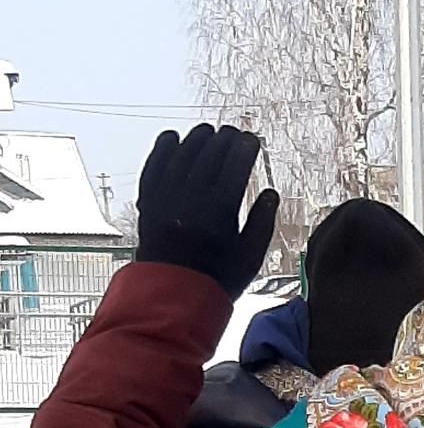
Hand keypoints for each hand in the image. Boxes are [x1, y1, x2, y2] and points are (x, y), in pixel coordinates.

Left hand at [136, 124, 279, 299]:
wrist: (172, 295)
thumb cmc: (218, 279)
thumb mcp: (250, 259)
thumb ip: (262, 224)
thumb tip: (271, 193)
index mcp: (219, 214)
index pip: (234, 168)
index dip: (244, 149)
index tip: (252, 140)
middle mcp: (190, 201)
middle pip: (208, 156)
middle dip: (223, 140)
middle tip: (233, 133)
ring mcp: (165, 199)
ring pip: (181, 156)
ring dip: (196, 140)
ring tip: (208, 132)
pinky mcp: (148, 201)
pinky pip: (154, 166)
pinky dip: (163, 149)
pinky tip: (173, 137)